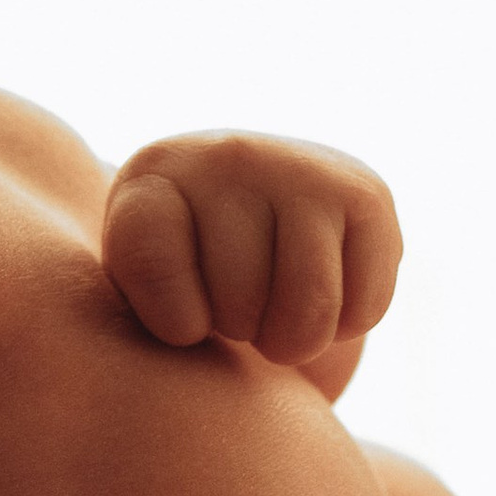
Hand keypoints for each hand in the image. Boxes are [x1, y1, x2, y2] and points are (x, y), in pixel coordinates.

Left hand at [102, 132, 402, 373]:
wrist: (260, 229)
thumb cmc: (185, 283)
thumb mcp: (136, 291)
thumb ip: (128, 307)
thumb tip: (189, 331)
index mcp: (154, 175)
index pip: (148, 259)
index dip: (171, 321)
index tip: (183, 321)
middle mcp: (228, 155)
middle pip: (237, 300)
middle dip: (238, 331)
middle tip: (233, 308)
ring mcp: (302, 168)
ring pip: (309, 308)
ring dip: (293, 340)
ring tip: (273, 311)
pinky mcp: (367, 194)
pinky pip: (366, 306)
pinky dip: (346, 325)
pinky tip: (324, 293)